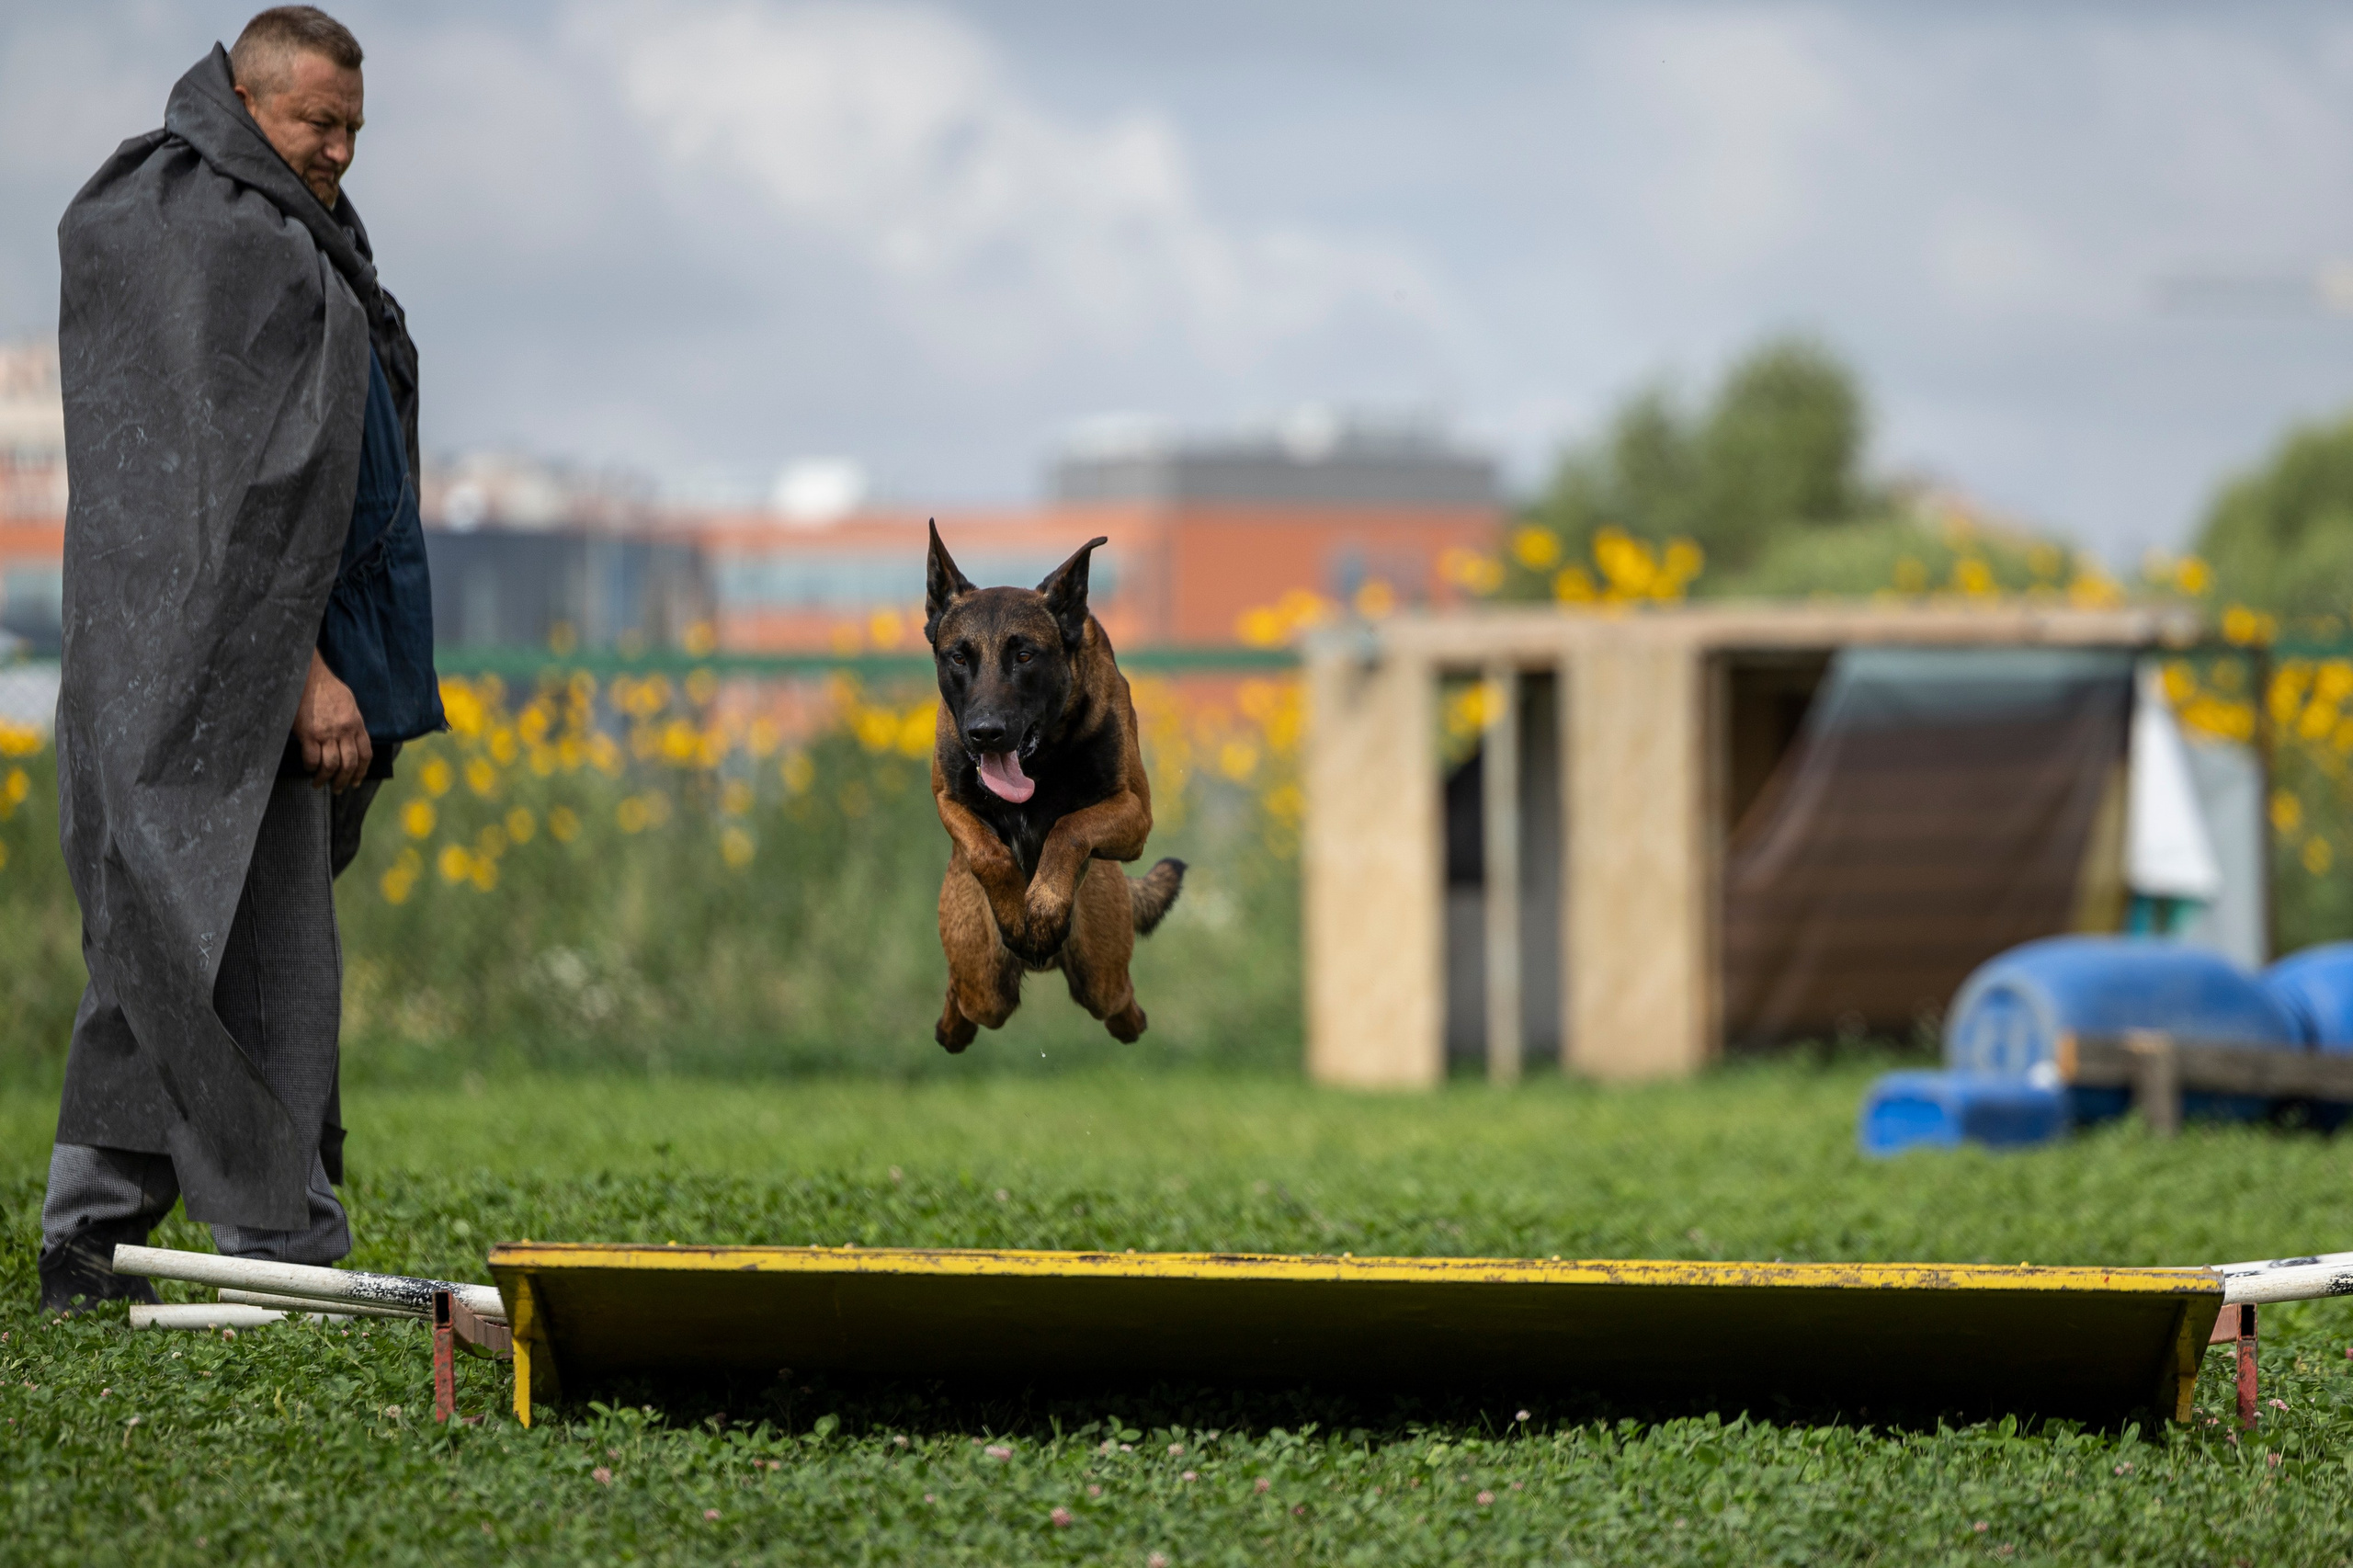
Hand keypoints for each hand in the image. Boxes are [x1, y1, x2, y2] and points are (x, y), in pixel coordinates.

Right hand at [295, 649, 370, 790]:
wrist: (309, 676)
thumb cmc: (328, 688)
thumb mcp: (349, 704)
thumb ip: (352, 723)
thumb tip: (352, 739)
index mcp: (356, 724)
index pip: (365, 754)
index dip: (362, 771)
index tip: (356, 782)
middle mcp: (345, 731)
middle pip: (349, 764)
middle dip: (344, 780)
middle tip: (338, 789)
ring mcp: (327, 733)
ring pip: (331, 765)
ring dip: (325, 778)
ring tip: (318, 784)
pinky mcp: (309, 733)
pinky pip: (312, 758)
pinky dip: (310, 767)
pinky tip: (308, 768)